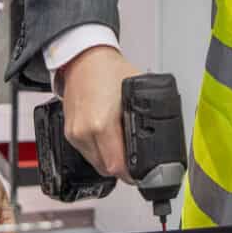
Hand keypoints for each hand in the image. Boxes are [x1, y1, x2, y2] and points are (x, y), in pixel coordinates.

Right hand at [57, 45, 141, 182]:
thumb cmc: (108, 69)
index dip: (133, 174)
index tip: (143, 173)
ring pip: (96, 164)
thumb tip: (162, 137)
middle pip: (107, 169)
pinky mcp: (69, 133)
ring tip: (124, 148)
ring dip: (111, 161)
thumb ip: (149, 116)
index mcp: (101, 124)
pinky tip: (110, 140)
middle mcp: (84, 132)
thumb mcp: (138, 92)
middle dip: (124, 168)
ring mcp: (74, 134)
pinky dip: (100, 152)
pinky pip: (87, 154)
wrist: (84, 58)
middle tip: (137, 161)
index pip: (118, 167)